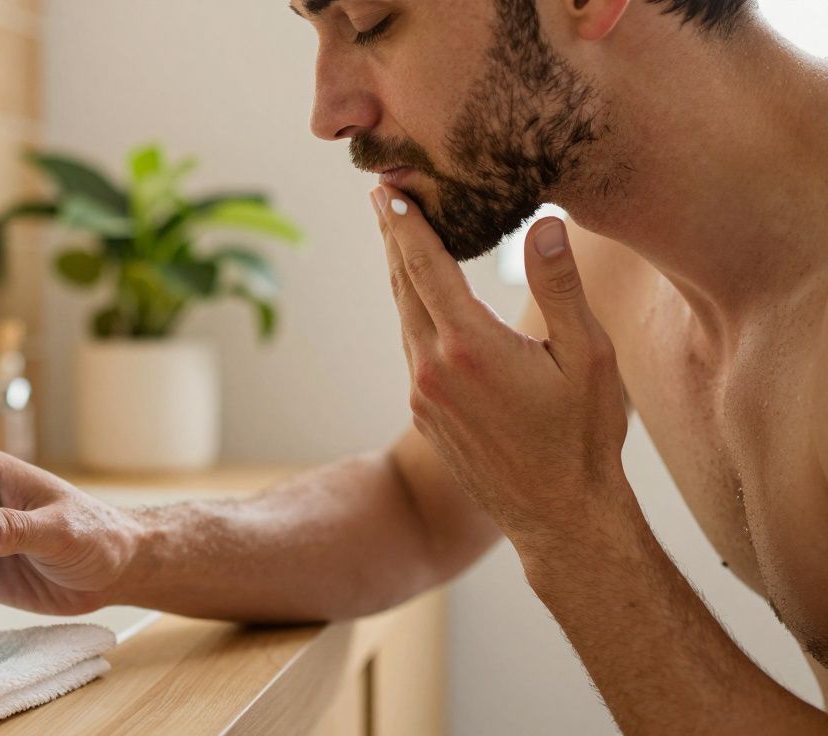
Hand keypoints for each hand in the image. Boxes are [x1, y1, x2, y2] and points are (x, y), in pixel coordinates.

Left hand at [369, 184, 629, 538]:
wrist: (559, 518)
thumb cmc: (584, 437)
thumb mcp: (586, 357)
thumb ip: (559, 286)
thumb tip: (544, 224)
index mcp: (469, 345)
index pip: (424, 265)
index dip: (403, 221)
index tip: (387, 185)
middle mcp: (432, 367)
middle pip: (403, 284)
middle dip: (392, 236)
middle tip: (381, 192)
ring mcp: (422, 393)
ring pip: (404, 316)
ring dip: (401, 273)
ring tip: (398, 235)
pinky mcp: (425, 412)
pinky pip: (412, 347)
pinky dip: (413, 311)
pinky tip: (424, 298)